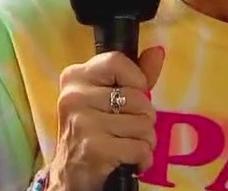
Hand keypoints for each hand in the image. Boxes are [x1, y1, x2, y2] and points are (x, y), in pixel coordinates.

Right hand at [49, 47, 164, 190]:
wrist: (70, 175)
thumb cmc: (94, 130)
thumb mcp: (109, 97)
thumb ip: (134, 74)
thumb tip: (157, 52)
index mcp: (75, 77)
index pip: (118, 61)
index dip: (136, 80)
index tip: (130, 95)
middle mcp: (74, 96)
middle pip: (137, 97)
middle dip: (143, 117)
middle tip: (127, 128)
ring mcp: (83, 122)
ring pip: (143, 124)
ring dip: (145, 140)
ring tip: (128, 144)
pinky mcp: (94, 148)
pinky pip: (140, 147)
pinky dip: (143, 158)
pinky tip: (130, 160)